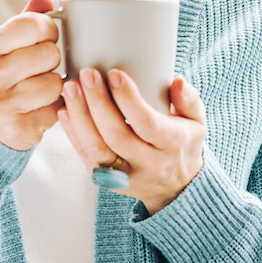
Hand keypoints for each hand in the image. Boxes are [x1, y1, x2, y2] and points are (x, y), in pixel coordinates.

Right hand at [0, 0, 63, 150]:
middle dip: (53, 61)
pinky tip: (40, 108)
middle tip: (41, 68)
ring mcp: (0, 102)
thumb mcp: (8, 44)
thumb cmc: (3, 75)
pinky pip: (55, 111)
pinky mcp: (15, 127)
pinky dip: (54, 109)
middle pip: (48, 54)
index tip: (47, 38)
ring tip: (41, 89)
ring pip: (54, 83)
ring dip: (55, 87)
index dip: (50, 30)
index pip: (33, 24)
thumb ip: (29, 18)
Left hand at [59, 69, 204, 213]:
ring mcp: (126, 176)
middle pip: (116, 135)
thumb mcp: (197, 121)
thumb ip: (189, 100)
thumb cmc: (183, 144)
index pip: (147, 122)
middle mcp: (150, 163)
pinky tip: (64, 110)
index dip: (128, 98)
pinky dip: (72, 133)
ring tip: (70, 88)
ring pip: (96, 149)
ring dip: (79, 116)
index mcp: (173, 144)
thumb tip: (177, 82)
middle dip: (97, 102)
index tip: (114, 74)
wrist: (177, 188)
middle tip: (87, 74)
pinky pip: (86, 157)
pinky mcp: (107, 181)